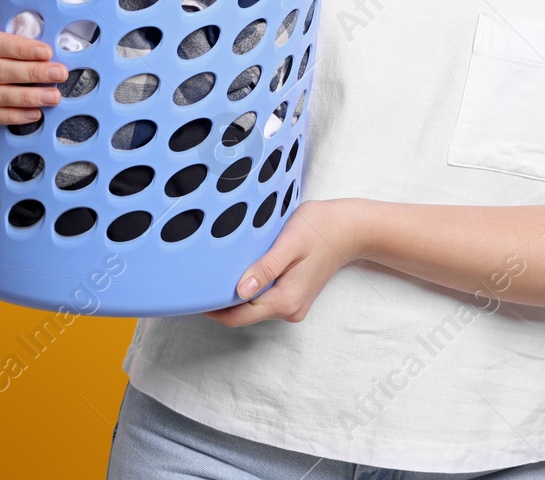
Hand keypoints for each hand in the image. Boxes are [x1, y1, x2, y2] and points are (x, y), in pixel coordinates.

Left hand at [201, 198, 369, 326]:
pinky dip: (249, 288)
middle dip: (220, 301)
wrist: (352, 229)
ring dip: (235, 293)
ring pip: (252, 307)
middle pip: (243, 314)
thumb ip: (266, 268)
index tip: (192, 294)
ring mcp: (292, 305)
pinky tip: (242, 270)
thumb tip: (240, 290)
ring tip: (218, 272)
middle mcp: (289, 309)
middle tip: (199, 280)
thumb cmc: (322, 229)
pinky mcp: (293, 296)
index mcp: (286, 300)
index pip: (238, 316)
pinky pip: (263, 299)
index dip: (212, 308)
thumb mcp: (291, 242)